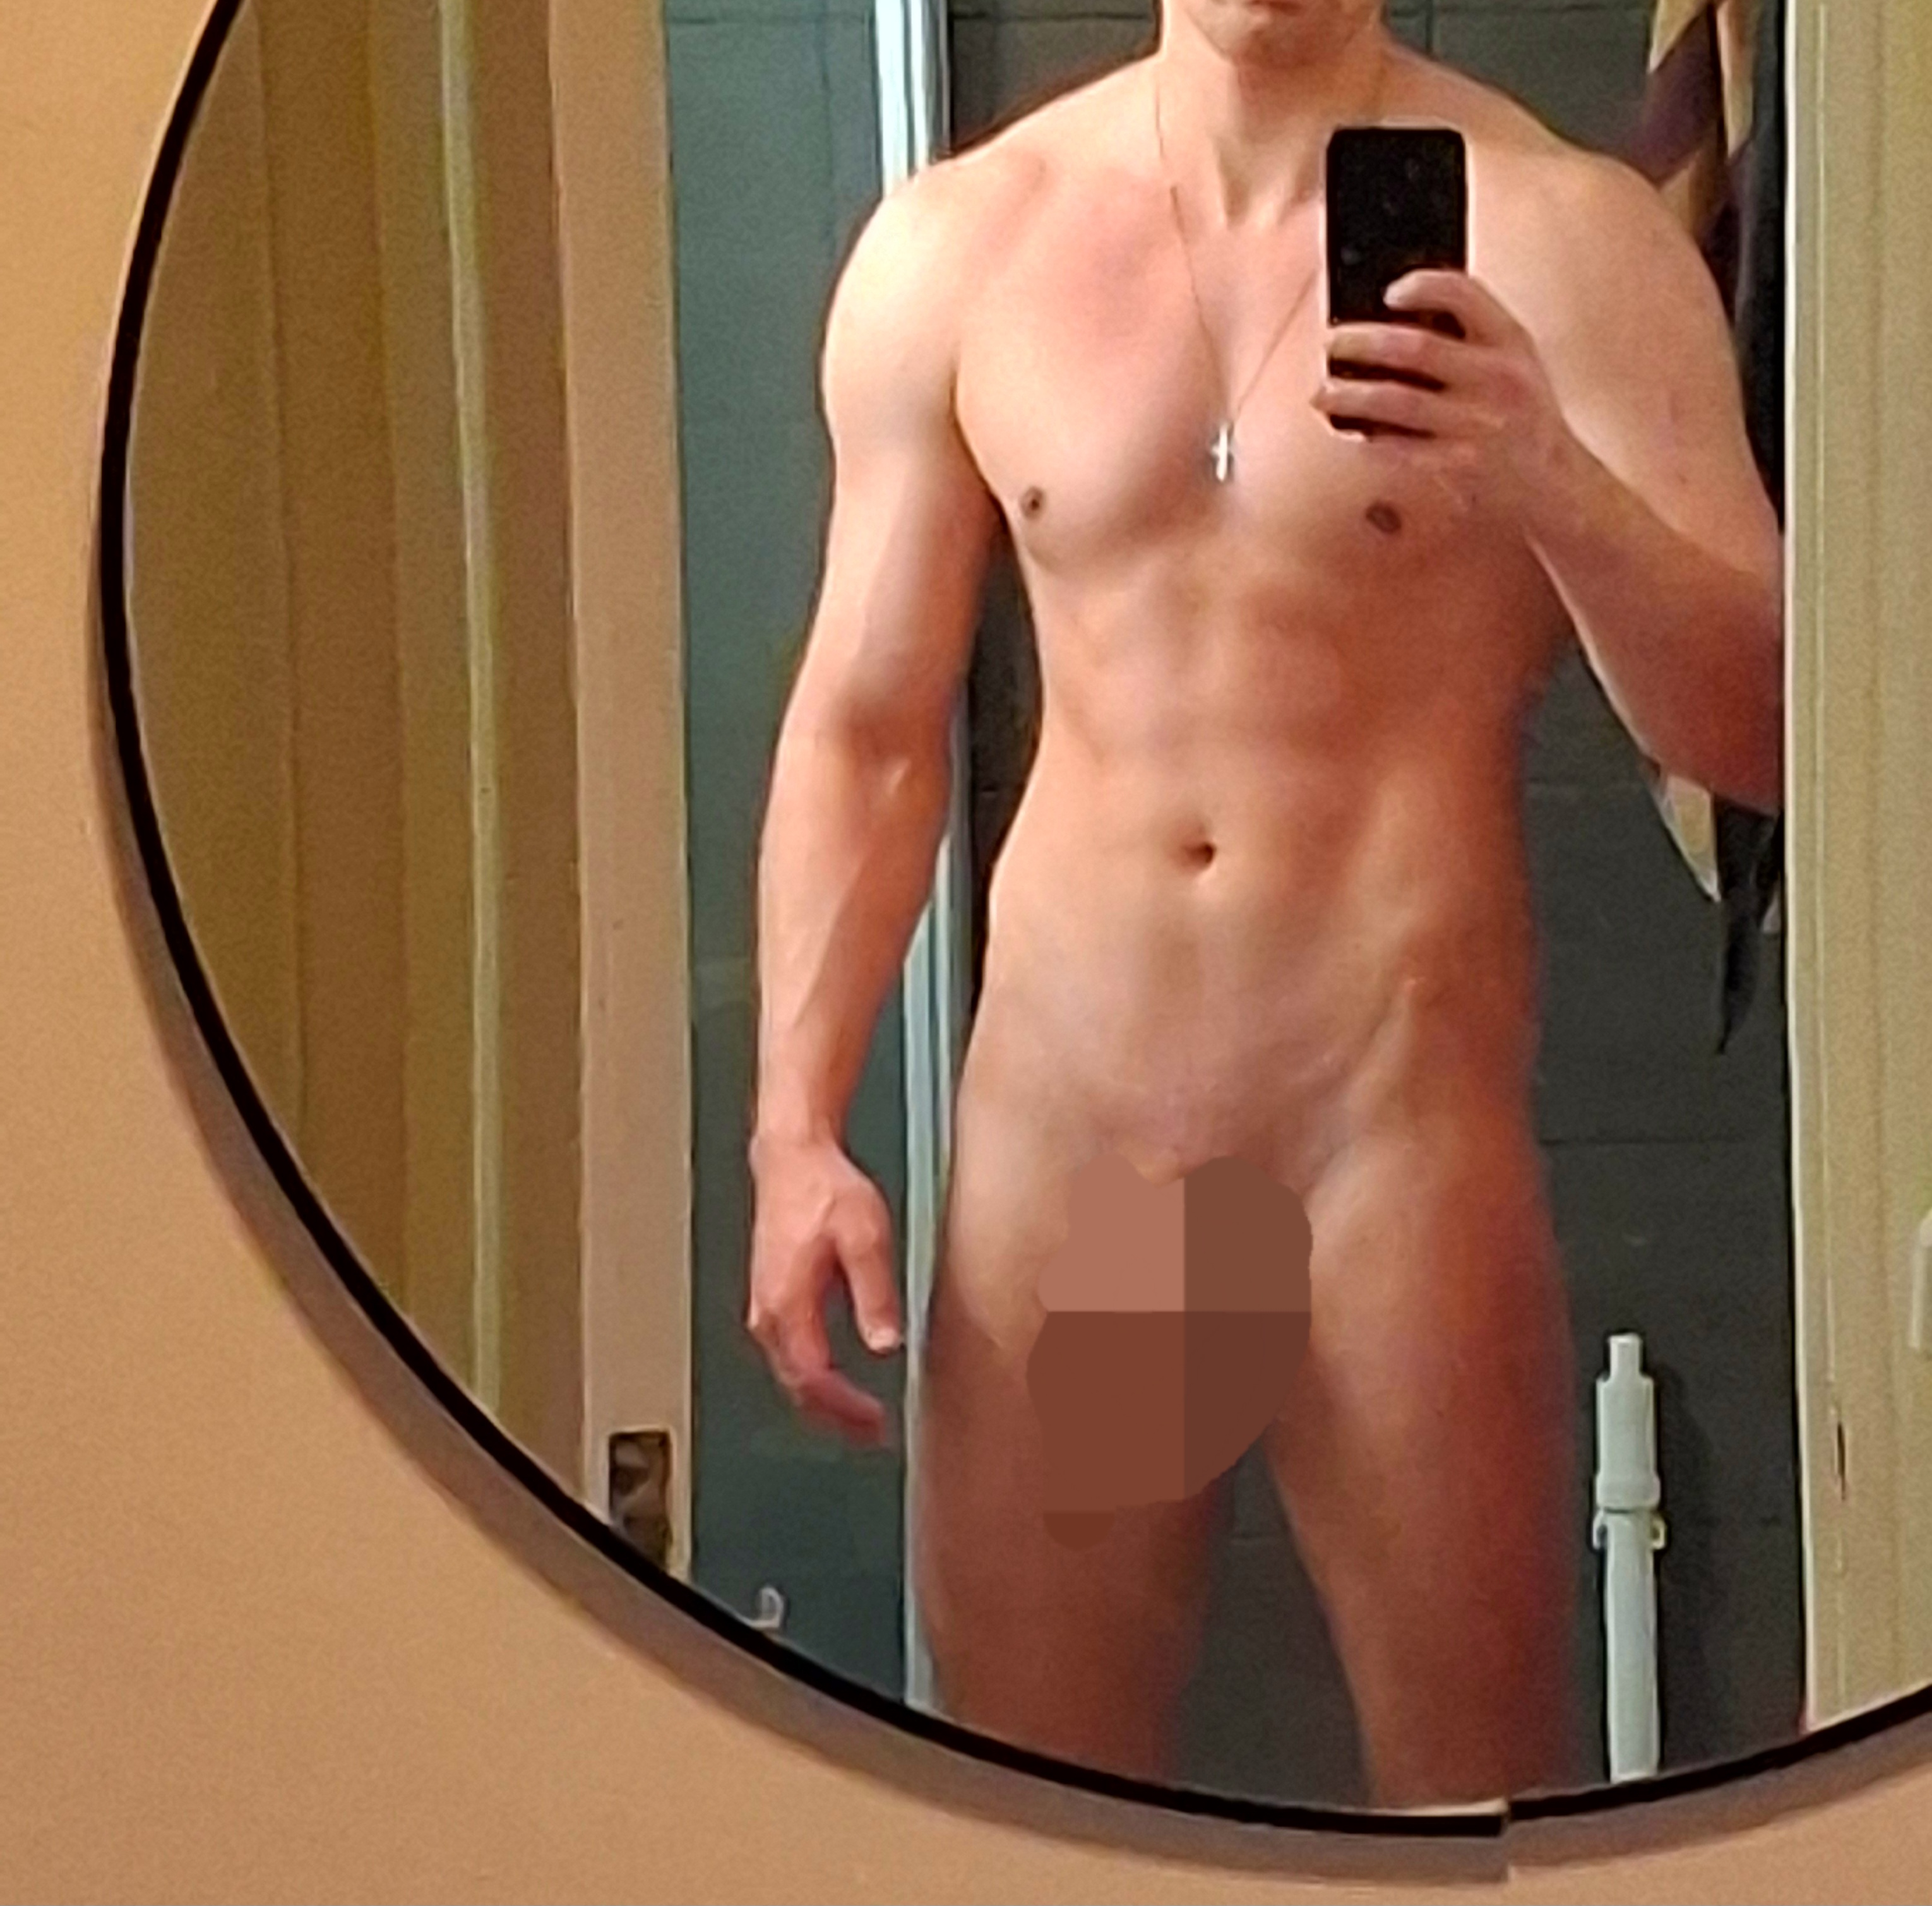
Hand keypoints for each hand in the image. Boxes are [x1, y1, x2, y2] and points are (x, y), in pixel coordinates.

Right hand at [746, 1133, 901, 1444]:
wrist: (792, 1153)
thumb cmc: (822, 1186)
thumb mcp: (866, 1238)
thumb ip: (874, 1295)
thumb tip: (885, 1344)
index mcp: (788, 1303)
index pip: (813, 1378)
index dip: (844, 1410)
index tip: (874, 1424)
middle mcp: (769, 1310)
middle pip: (796, 1385)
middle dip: (833, 1417)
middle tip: (870, 1435)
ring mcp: (765, 1303)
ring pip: (788, 1371)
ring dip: (821, 1399)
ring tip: (856, 1415)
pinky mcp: (771, 1293)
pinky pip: (788, 1350)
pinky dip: (811, 1373)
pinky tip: (833, 1376)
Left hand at [1314, 269, 1577, 521]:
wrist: (1554, 484)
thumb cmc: (1522, 415)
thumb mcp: (1515, 363)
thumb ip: (1471, 336)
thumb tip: (1394, 317)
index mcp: (1512, 343)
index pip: (1467, 294)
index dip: (1423, 284)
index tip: (1388, 291)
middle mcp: (1497, 380)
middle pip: (1415, 348)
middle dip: (1361, 342)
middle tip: (1330, 343)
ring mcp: (1478, 425)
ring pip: (1396, 402)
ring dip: (1349, 395)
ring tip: (1321, 392)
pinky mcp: (1459, 466)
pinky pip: (1398, 447)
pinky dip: (1368, 437)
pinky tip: (1349, 429)